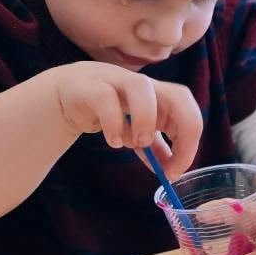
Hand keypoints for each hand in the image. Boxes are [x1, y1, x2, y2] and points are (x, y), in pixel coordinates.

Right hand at [52, 62, 201, 177]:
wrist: (65, 95)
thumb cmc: (108, 111)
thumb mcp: (136, 132)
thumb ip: (155, 150)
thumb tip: (170, 173)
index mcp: (160, 96)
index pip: (189, 114)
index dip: (189, 145)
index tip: (174, 172)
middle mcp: (144, 85)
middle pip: (179, 95)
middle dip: (183, 130)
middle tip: (169, 163)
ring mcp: (117, 81)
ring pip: (142, 86)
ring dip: (146, 119)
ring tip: (139, 143)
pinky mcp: (90, 87)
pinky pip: (105, 98)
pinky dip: (113, 123)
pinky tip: (114, 141)